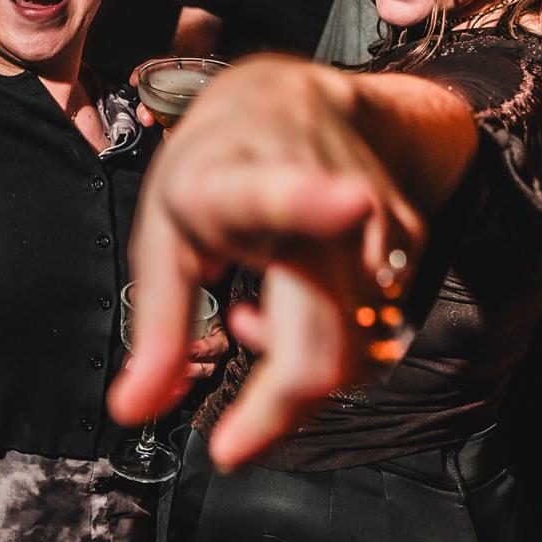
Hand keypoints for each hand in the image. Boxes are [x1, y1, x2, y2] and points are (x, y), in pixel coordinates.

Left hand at [109, 58, 425, 469]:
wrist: (294, 97)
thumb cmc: (216, 169)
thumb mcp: (163, 234)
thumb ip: (156, 328)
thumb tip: (134, 411)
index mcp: (239, 181)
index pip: (275, 191)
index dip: (312, 201)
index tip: (350, 200)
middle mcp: (321, 192)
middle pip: (326, 331)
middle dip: (279, 403)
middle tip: (231, 444)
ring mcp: (376, 217)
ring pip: (356, 345)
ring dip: (299, 367)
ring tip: (249, 318)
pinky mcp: (408, 237)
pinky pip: (376, 330)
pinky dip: (330, 341)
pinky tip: (292, 300)